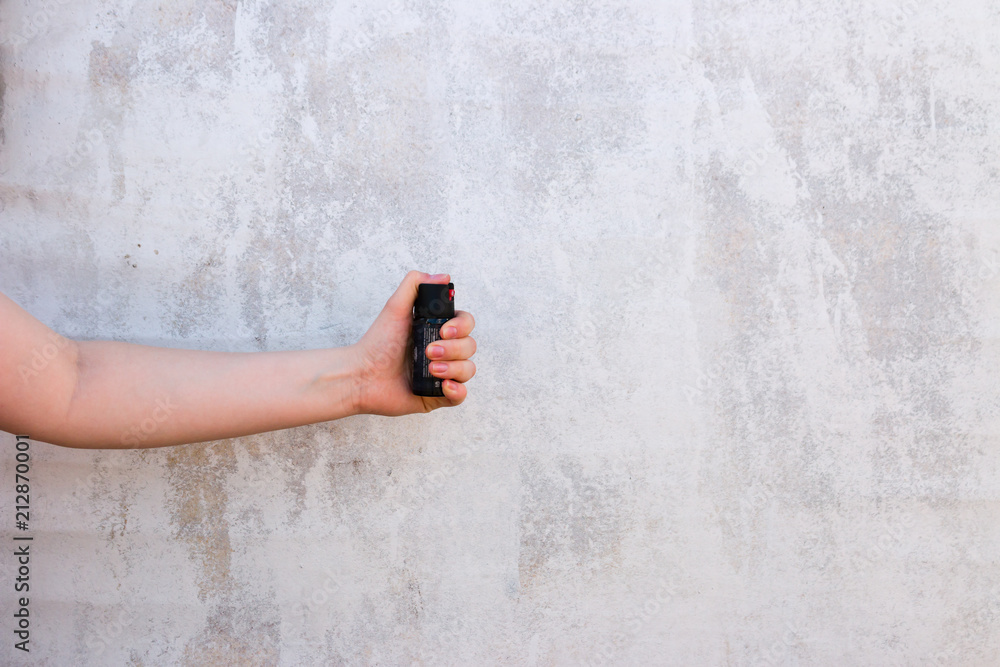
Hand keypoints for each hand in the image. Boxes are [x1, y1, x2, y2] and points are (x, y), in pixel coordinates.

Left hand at [350, 271, 476, 415]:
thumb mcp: (395, 307)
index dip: (461, 326)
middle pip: (470, 346)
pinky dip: (457, 390)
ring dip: (454, 368)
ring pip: (468, 370)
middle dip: (453, 349)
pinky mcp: (437, 396)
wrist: (361, 375)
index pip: (466, 324)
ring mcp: (442, 374)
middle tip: (429, 351)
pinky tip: (444, 385)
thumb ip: (415, 285)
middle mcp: (443, 351)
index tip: (443, 329)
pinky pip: (461, 395)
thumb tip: (444, 276)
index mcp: (437, 330)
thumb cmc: (377, 343)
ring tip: (431, 370)